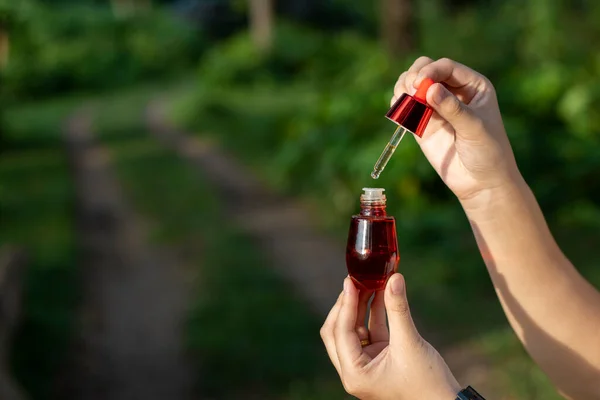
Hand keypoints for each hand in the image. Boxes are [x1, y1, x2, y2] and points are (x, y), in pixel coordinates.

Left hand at [320, 274, 459, 399]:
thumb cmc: (428, 382)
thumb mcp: (410, 343)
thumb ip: (398, 309)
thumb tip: (394, 278)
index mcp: (355, 373)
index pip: (341, 332)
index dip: (345, 304)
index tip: (350, 281)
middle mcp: (354, 371)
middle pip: (338, 331)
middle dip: (347, 305)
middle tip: (355, 281)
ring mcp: (365, 364)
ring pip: (353, 329)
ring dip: (360, 306)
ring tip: (369, 281)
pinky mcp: (378, 358)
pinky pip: (370, 331)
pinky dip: (374, 313)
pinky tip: (381, 293)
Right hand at [392, 57, 521, 204]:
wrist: (480, 181)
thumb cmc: (488, 152)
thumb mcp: (474, 128)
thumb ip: (453, 108)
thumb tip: (430, 88)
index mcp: (473, 85)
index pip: (446, 68)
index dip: (431, 71)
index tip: (420, 83)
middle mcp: (453, 91)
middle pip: (426, 69)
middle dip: (414, 76)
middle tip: (411, 89)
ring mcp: (435, 107)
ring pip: (412, 85)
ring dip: (403, 87)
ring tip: (404, 99)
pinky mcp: (422, 123)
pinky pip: (406, 106)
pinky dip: (399, 104)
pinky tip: (400, 110)